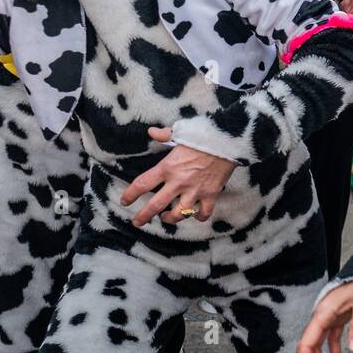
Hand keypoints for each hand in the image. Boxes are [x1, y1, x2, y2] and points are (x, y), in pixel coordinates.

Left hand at [119, 127, 236, 226]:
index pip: (142, 184)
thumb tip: (152, 132)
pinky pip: (203, 212)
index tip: (125, 201)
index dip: (131, 194)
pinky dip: (199, 216)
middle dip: (143, 216)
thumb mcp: (180, 131)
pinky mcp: (210, 194)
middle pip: (155, 205)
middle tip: (137, 222)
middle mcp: (178, 182)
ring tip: (166, 217)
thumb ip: (164, 134)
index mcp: (167, 167)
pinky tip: (195, 215)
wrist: (227, 141)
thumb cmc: (203, 134)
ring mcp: (195, 190)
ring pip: (178, 214)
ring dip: (170, 218)